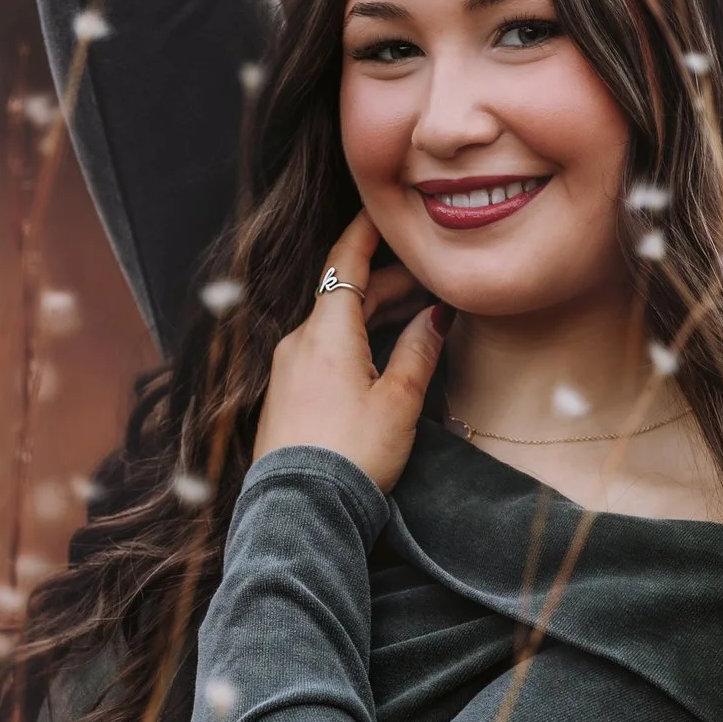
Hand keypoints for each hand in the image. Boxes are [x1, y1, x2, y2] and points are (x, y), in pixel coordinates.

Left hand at [253, 210, 449, 492]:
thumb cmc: (352, 454)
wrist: (301, 509)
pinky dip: (352, 340)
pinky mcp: (286, 396)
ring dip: (371, 314)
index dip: (365, 234)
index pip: (343, 263)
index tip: (384, 212)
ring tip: (412, 315)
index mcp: (326, 332)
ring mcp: (288, 369)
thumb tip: (436, 317)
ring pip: (333, 324)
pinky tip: (376, 354)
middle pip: (342, 295)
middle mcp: (299, 342)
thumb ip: (418, 351)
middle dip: (385, 282)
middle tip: (427, 278)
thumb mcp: (398, 401)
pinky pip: (320, 351)